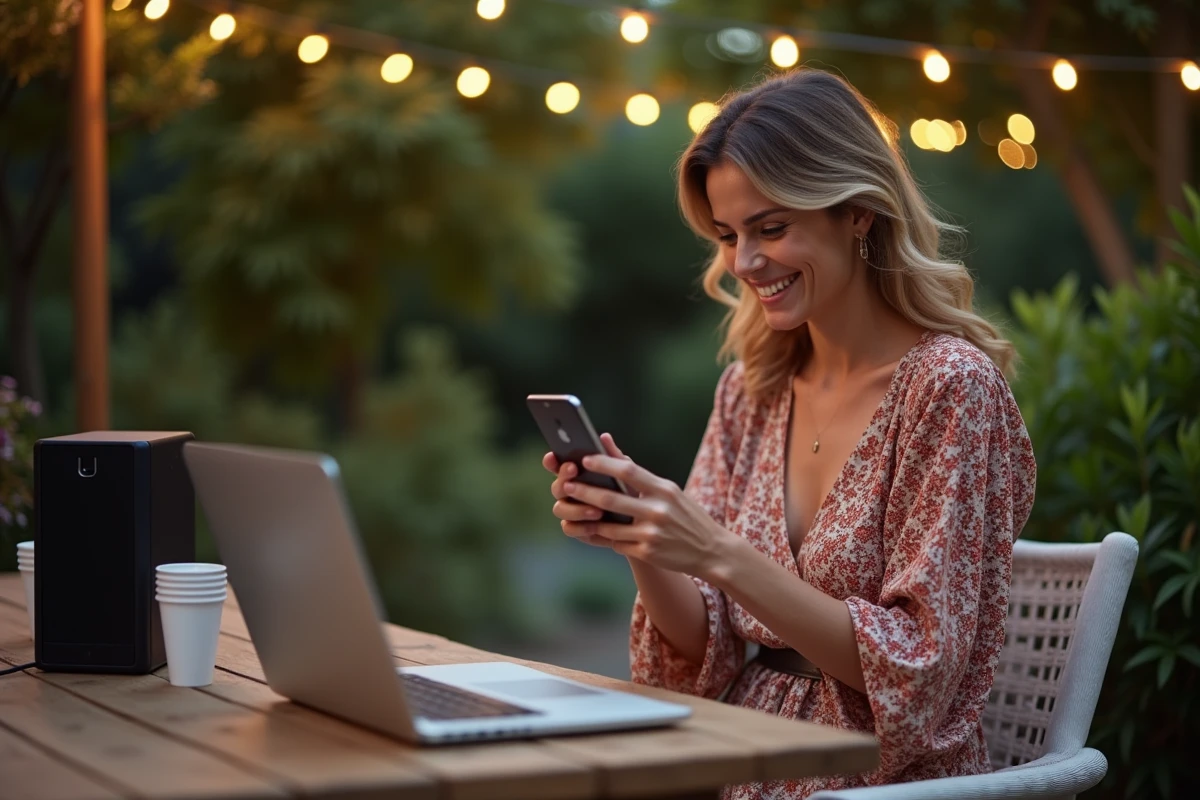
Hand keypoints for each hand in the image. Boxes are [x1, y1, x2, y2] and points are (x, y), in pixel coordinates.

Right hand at [542, 433, 631, 548]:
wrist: (639, 519)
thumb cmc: (628, 489)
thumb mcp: (624, 472)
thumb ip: (613, 457)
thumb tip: (604, 437)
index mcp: (576, 474)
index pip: (557, 465)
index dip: (551, 461)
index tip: (553, 455)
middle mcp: (568, 492)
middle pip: (557, 486)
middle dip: (563, 479)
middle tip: (574, 470)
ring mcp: (570, 511)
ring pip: (559, 509)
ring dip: (576, 508)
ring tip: (596, 509)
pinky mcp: (576, 529)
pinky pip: (569, 528)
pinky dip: (581, 527)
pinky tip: (595, 525)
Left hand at [558, 447, 735, 577]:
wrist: (712, 550)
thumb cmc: (686, 514)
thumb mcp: (669, 490)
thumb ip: (640, 473)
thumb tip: (608, 443)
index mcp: (664, 489)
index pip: (629, 471)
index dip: (604, 464)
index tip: (584, 459)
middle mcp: (658, 510)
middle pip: (611, 498)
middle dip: (585, 492)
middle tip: (566, 486)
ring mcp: (652, 533)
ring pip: (609, 526)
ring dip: (591, 519)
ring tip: (578, 512)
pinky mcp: (648, 553)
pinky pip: (617, 544)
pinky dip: (607, 538)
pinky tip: (600, 533)